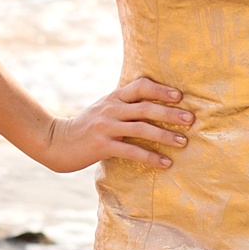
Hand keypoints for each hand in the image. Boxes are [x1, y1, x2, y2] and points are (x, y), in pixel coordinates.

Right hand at [40, 76, 193, 172]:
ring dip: (165, 135)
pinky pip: (131, 151)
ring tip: (183, 142)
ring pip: (141, 128)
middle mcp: (111, 109)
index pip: (140, 86)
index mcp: (114, 97)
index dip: (161, 90)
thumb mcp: (104, 109)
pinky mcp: (102, 146)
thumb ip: (124, 105)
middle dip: (171, 113)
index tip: (180, 96)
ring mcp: (106, 127)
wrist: (57, 141)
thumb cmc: (86, 127)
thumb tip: (153, 104)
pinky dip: (150, 157)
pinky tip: (165, 163)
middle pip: (146, 107)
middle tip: (191, 119)